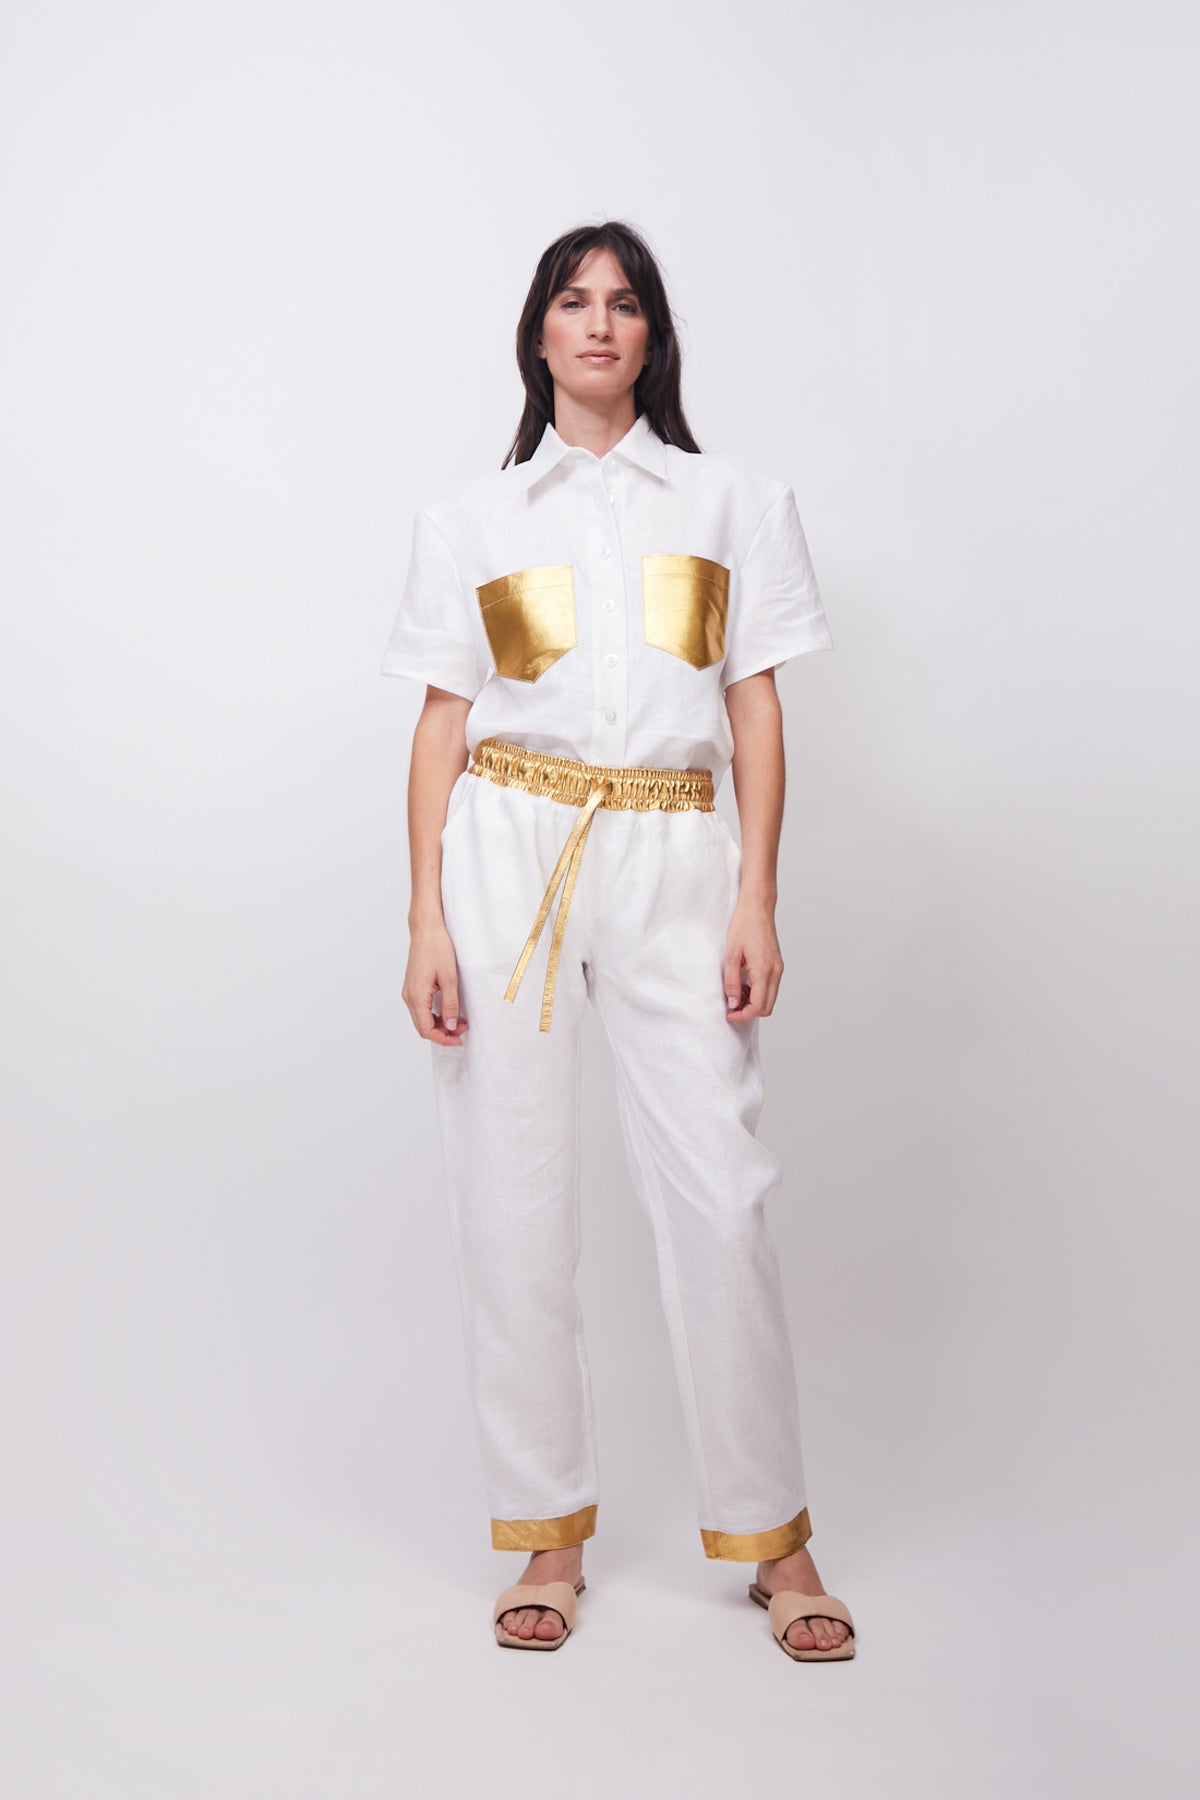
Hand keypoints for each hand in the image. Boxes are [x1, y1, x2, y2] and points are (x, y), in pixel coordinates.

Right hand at [403, 922, 468, 1044]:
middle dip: (443, 1033)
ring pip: (422, 1019)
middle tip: (463, 1030)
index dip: (443, 1039)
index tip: (459, 1038)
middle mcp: (409, 996)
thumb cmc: (437, 948)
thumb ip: (450, 1004)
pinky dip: (434, 1015)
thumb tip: (451, 1026)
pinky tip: (449, 1011)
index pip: (426, 1029)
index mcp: (416, 996)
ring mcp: (409, 992)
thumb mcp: (449, 978)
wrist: (426, 929)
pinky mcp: (413, 987)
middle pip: (423, 1027)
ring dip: (439, 1024)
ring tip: (459, 1021)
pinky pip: (421, 1009)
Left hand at [723, 900, 782, 1020]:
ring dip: (754, 1002)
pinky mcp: (777, 965)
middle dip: (749, 1012)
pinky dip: (758, 992)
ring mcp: (778, 968)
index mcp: (764, 970)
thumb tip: (733, 1002)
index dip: (742, 1015)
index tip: (729, 1014)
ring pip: (770, 999)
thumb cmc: (743, 925)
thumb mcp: (731, 955)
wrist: (757, 907)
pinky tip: (744, 984)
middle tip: (731, 1006)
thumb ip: (732, 981)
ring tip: (736, 993)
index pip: (758, 1006)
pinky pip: (770, 987)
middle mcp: (775, 972)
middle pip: (767, 1007)